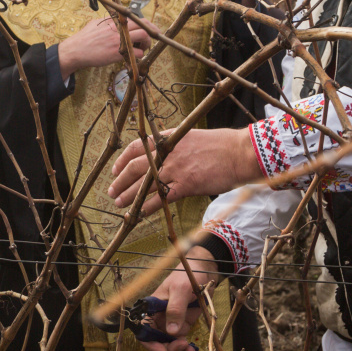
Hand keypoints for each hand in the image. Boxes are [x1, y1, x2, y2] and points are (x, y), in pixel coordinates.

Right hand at [57, 16, 150, 79]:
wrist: (75, 51)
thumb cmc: (83, 38)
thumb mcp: (95, 23)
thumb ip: (107, 22)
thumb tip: (113, 21)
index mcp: (113, 20)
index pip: (135, 17)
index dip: (144, 24)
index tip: (147, 29)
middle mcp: (118, 27)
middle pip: (143, 24)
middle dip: (151, 32)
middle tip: (148, 40)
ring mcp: (119, 39)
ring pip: (144, 36)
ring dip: (146, 43)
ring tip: (141, 48)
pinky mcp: (118, 52)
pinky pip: (137, 53)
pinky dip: (138, 56)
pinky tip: (132, 57)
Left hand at [109, 127, 260, 216]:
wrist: (240, 153)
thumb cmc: (223, 145)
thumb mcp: (193, 137)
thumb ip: (177, 146)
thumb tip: (165, 155)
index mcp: (169, 139)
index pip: (137, 146)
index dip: (122, 159)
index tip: (115, 169)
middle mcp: (168, 152)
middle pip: (135, 167)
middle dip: (120, 180)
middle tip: (111, 191)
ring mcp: (176, 168)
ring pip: (143, 183)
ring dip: (128, 195)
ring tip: (118, 203)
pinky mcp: (185, 184)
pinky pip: (160, 198)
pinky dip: (146, 207)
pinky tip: (138, 213)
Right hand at [139, 247, 219, 350]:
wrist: (203, 271)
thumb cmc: (187, 275)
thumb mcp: (181, 290)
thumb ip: (175, 309)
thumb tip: (172, 331)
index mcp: (152, 309)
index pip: (144, 331)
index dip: (150, 343)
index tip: (163, 350)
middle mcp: (159, 318)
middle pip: (157, 342)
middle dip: (169, 349)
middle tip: (183, 347)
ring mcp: (171, 323)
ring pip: (169, 345)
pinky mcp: (182, 325)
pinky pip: (180, 343)